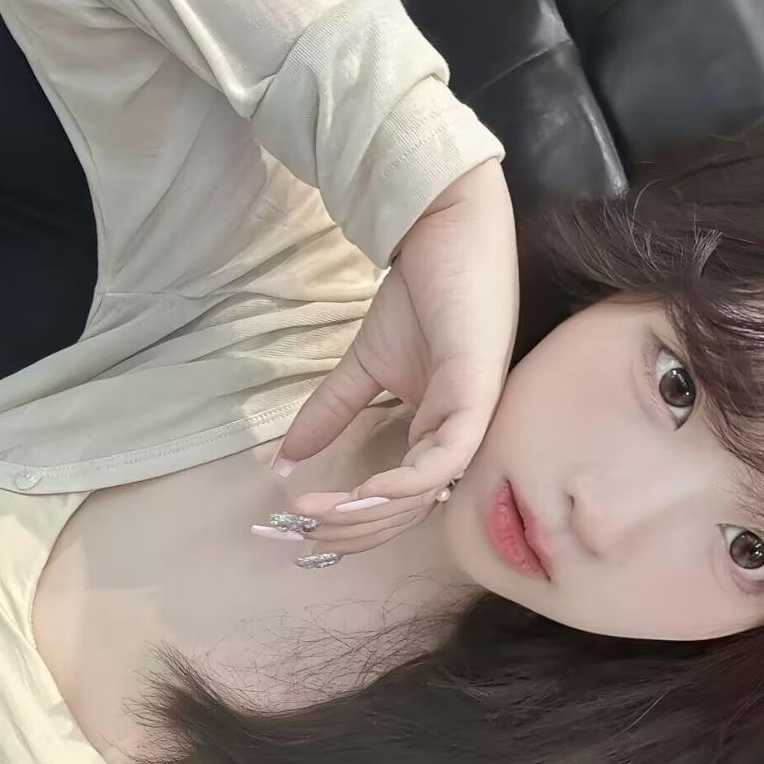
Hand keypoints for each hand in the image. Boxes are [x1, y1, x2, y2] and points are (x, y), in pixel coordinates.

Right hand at [268, 159, 518, 559]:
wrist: (446, 234)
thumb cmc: (421, 296)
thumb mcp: (364, 367)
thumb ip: (331, 413)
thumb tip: (284, 458)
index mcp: (439, 437)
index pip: (398, 502)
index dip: (351, 521)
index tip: (299, 522)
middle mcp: (461, 439)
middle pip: (408, 511)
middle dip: (352, 529)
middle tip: (300, 528)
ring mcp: (475, 422)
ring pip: (425, 496)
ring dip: (367, 514)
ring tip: (318, 514)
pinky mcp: (479, 398)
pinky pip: (446, 461)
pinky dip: (403, 485)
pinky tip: (361, 493)